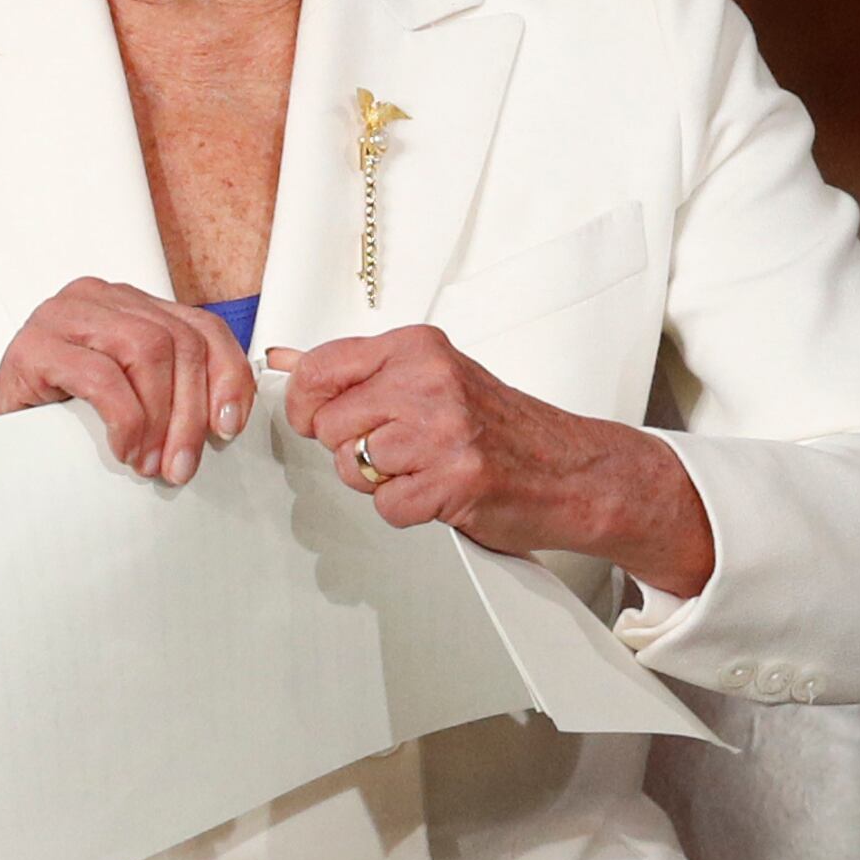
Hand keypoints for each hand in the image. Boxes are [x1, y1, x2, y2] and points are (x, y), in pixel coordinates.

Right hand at [0, 277, 256, 484]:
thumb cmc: (60, 422)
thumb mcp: (133, 398)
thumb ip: (173, 387)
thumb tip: (229, 416)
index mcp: (127, 303)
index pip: (201, 326)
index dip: (228, 377)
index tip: (228, 429)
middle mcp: (97, 296)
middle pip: (178, 341)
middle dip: (192, 412)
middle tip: (182, 466)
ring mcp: (61, 314)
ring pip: (147, 350)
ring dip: (161, 418)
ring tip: (152, 463)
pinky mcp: (33, 345)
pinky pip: (102, 376)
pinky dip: (124, 420)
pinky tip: (123, 450)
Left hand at [267, 328, 715, 592]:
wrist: (577, 471)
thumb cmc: (503, 427)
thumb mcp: (429, 377)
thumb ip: (356, 370)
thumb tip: (282, 360)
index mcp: (417, 349)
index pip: (317, 370)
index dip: (306, 405)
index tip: (322, 418)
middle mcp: (429, 381)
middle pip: (327, 426)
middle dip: (349, 448)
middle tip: (398, 451)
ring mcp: (443, 430)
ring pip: (350, 467)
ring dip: (380, 481)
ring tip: (424, 469)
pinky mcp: (456, 479)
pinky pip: (386, 506)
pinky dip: (407, 510)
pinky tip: (440, 493)